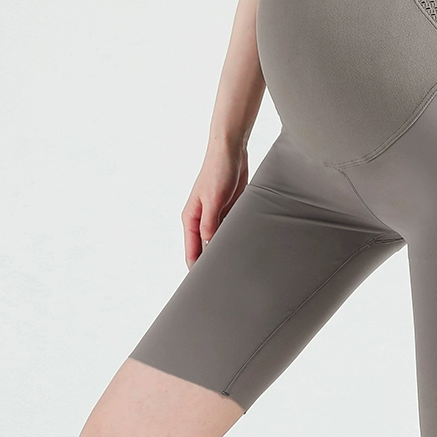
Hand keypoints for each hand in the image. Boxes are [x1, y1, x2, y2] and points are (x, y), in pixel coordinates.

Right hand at [181, 144, 248, 269]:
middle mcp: (202, 220)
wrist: (231, 151)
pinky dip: (236, 238)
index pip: (192, 251)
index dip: (197, 268)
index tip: (205, 285)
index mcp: (191, 219)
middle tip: (226, 281)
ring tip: (237, 268)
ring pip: (220, 241)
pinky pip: (232, 230)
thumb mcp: (214, 199)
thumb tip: (209, 245)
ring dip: (227, 250)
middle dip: (213, 262)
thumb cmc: (217, 171)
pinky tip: (245, 248)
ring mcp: (216, 216)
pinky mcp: (230, 211)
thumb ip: (210, 223)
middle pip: (205, 249)